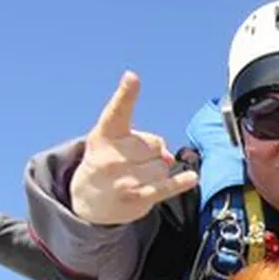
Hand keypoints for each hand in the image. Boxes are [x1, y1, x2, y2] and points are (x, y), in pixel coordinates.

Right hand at [70, 72, 198, 224]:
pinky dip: (181, 182)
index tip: (132, 77)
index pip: (118, 111)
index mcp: (104, 135)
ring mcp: (124, 179)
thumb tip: (169, 158)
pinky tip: (191, 178)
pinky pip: (166, 187)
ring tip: (139, 177)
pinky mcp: (137, 198)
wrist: (87, 202)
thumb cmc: (105, 163)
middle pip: (156, 144)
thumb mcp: (112, 142)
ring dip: (159, 171)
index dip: (126, 93)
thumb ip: (142, 140)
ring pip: (163, 166)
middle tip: (134, 162)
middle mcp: (112, 156)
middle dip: (152, 152)